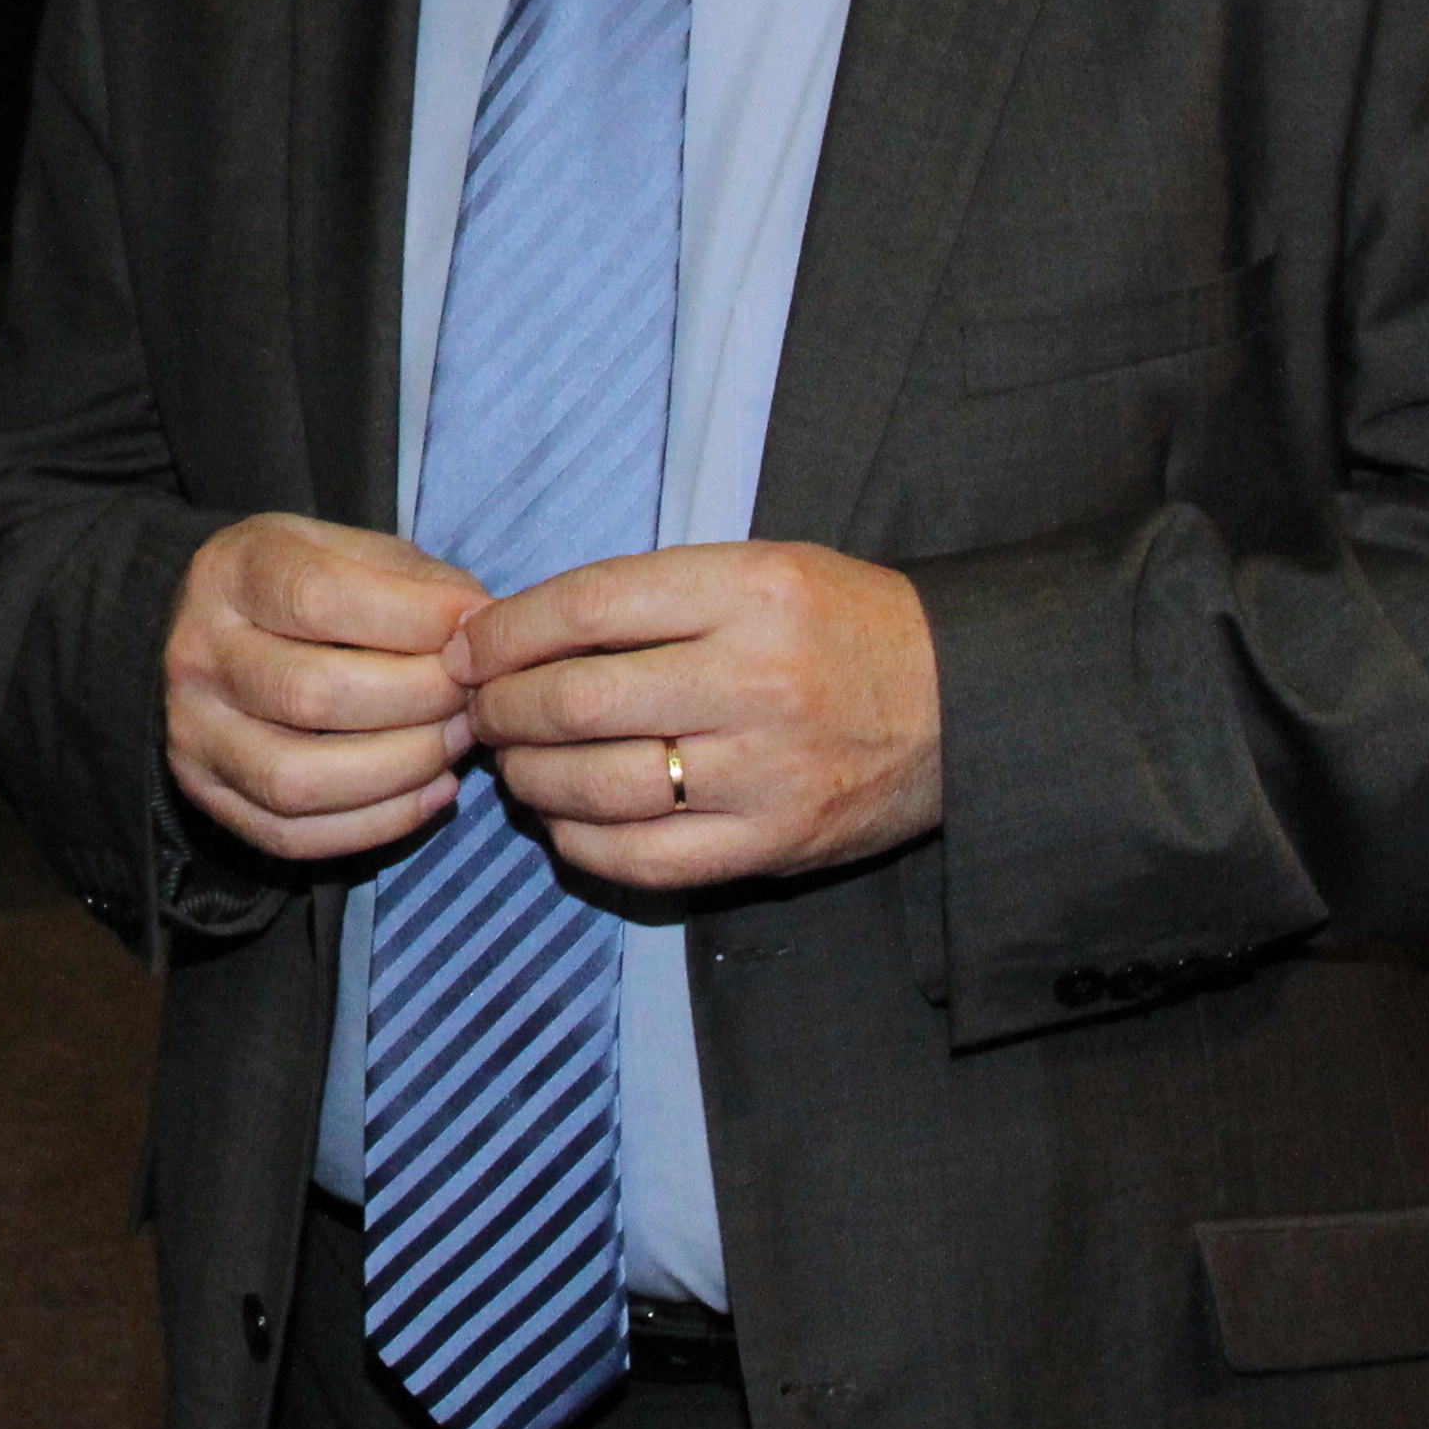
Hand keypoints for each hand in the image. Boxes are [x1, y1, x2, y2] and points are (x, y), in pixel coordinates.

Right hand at [162, 514, 486, 865]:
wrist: (220, 635)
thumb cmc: (308, 589)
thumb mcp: (352, 552)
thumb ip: (416, 581)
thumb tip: (479, 626)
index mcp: (229, 573)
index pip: (319, 600)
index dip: (412, 619)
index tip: (473, 628)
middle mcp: (195, 655)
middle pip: (311, 694)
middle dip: (418, 700)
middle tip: (472, 695)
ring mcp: (191, 734)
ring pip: (297, 780)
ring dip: (401, 769)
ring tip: (457, 742)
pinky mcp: (207, 797)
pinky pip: (293, 835)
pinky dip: (379, 823)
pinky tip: (433, 791)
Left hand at [453, 541, 941, 887]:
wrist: (959, 700)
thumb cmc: (840, 624)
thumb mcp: (757, 569)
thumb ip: (649, 596)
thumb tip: (513, 631)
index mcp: (749, 593)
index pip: (588, 607)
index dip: (507, 632)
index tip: (469, 648)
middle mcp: (755, 680)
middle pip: (578, 700)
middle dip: (502, 708)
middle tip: (482, 709)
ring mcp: (765, 772)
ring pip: (598, 785)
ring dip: (529, 777)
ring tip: (515, 762)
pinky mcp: (774, 844)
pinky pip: (643, 858)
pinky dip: (580, 842)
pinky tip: (563, 820)